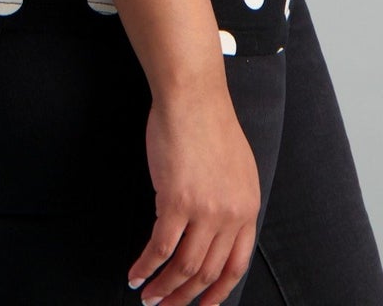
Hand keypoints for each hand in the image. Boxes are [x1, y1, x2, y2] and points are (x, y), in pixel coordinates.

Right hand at [127, 81, 261, 304]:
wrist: (192, 97)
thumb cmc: (208, 122)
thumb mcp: (235, 167)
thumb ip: (229, 200)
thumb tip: (212, 229)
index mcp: (247, 207)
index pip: (236, 265)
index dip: (217, 291)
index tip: (202, 305)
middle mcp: (230, 214)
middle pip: (207, 272)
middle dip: (184, 297)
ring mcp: (204, 210)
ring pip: (183, 267)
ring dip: (163, 288)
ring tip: (148, 297)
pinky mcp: (176, 201)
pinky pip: (160, 248)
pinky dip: (146, 266)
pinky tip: (135, 274)